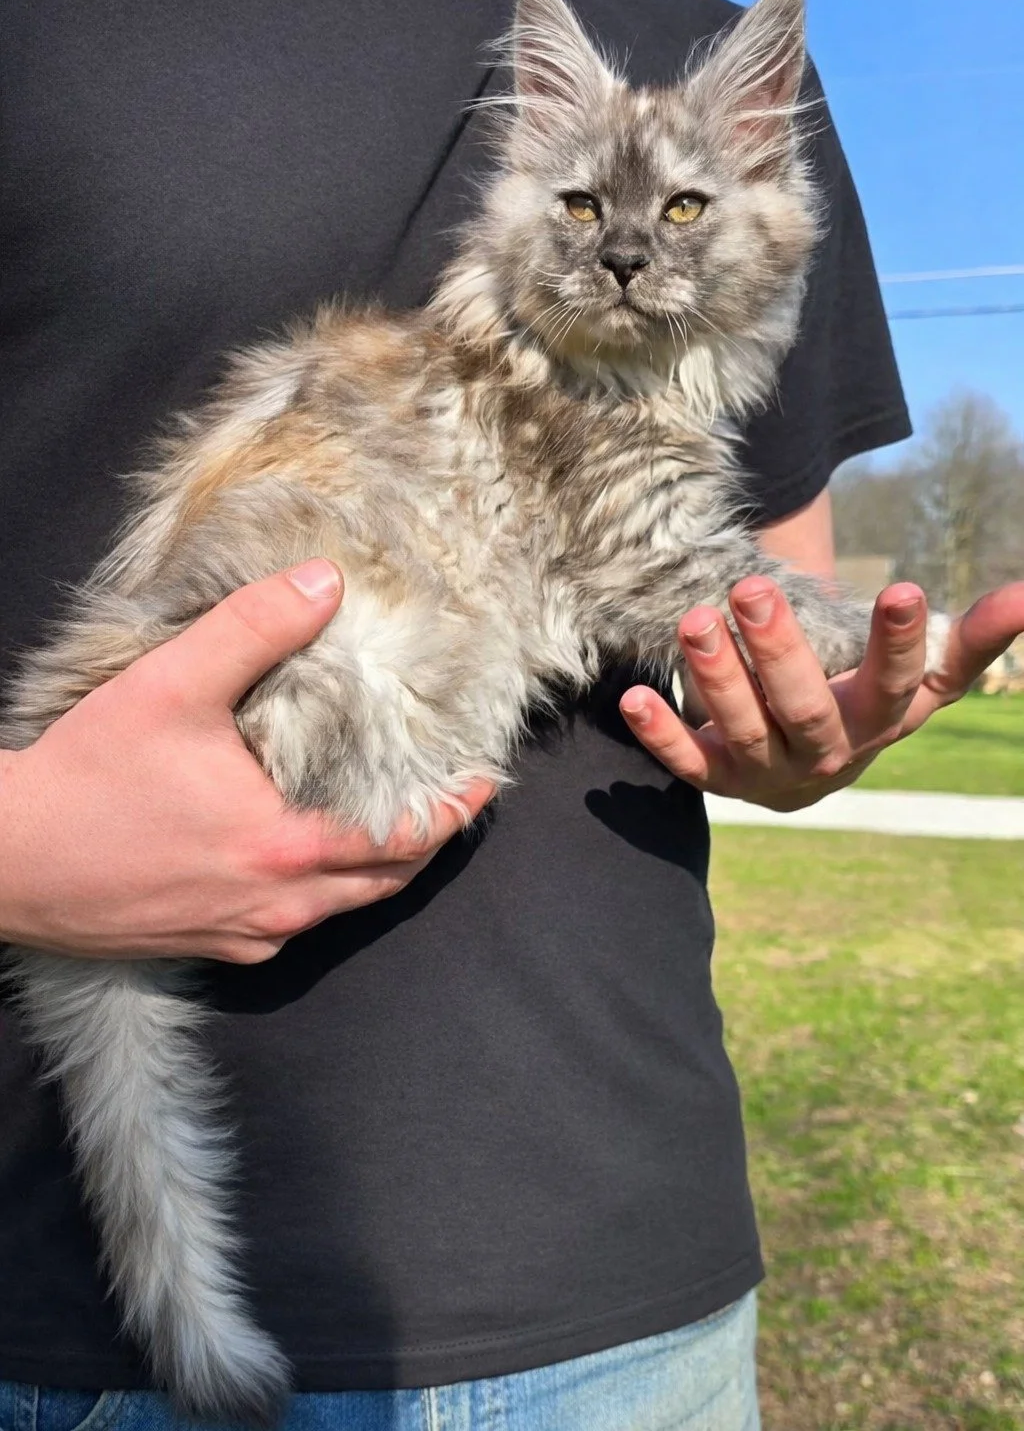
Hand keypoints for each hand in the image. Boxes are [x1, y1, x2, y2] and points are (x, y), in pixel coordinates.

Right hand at [0, 560, 493, 962]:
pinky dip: (324, 891)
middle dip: (428, 842)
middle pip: (386, 882)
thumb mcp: (172, 685)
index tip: (483, 782)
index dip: (454, 812)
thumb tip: (326, 582)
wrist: (9, 862)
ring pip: (343, 908)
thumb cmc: (87, 779)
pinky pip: (293, 925)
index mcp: (286, 847)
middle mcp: (278, 905)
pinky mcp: (211, 948)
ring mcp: (245, 934)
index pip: (406, 839)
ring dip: (378, 868)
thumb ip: (254, 628)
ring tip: (394, 821)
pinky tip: (308, 854)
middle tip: (450, 800)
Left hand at [619, 577, 1023, 812]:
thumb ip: (969, 638)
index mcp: (882, 719)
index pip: (899, 682)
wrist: (812, 768)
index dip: (900, 642)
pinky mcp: (719, 779)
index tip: (900, 589)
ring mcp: (769, 770)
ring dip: (716, 678)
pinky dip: (659, 736)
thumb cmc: (868, 702)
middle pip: (806, 707)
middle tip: (751, 590)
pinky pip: (687, 763)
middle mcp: (827, 751)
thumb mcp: (923, 678)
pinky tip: (632, 699)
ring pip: (742, 729)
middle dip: (778, 652)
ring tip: (693, 621)